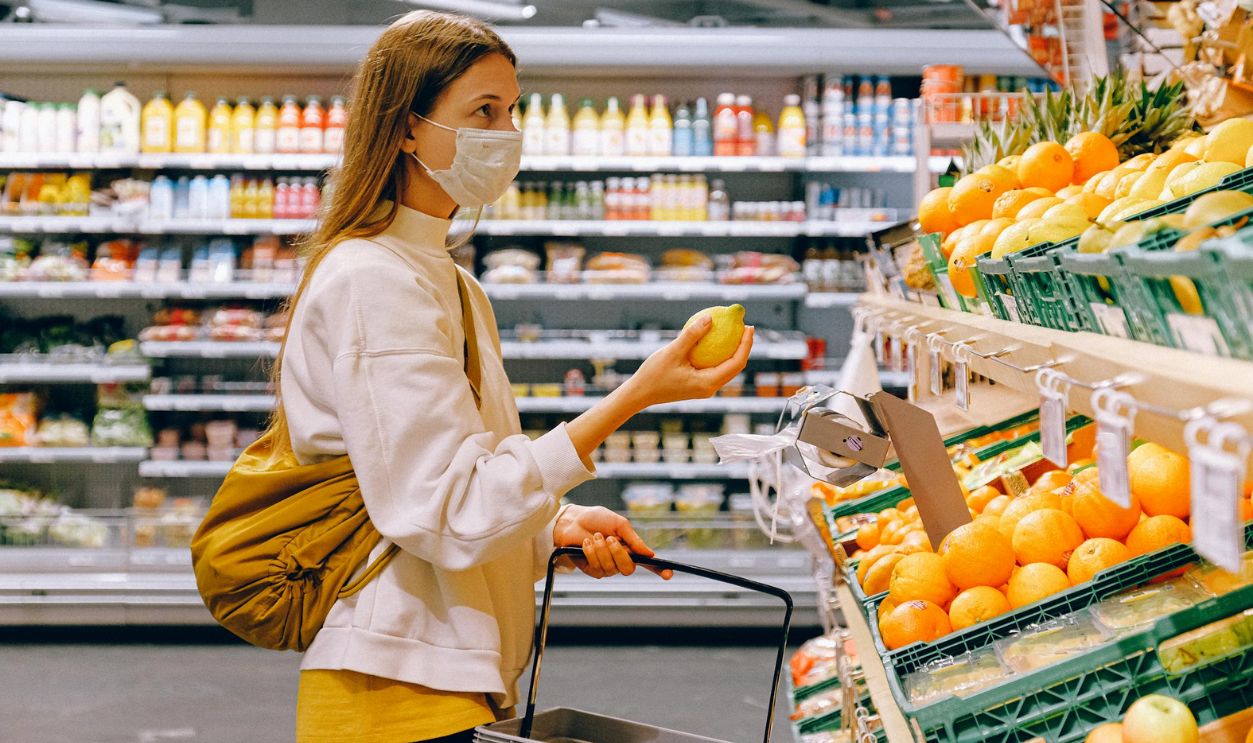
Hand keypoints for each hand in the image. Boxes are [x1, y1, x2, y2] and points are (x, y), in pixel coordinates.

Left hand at [553, 505, 672, 579]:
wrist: (573, 521)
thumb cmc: (597, 519)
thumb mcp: (619, 524)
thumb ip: (634, 539)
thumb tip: (650, 554)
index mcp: (630, 548)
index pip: (648, 563)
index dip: (660, 570)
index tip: (669, 574)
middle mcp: (620, 560)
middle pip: (629, 569)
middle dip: (618, 554)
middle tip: (610, 539)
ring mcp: (607, 567)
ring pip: (611, 569)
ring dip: (602, 551)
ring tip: (595, 537)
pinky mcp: (592, 570)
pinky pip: (597, 568)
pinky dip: (592, 553)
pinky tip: (586, 543)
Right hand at [623, 316, 753, 408]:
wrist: (640, 393)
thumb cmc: (654, 374)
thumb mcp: (673, 352)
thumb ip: (692, 335)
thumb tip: (711, 317)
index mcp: (708, 383)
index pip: (736, 363)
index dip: (746, 344)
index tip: (749, 327)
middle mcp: (710, 388)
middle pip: (735, 367)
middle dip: (744, 347)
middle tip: (745, 326)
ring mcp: (705, 388)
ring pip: (726, 368)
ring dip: (733, 350)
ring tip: (735, 331)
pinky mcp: (698, 385)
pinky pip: (714, 368)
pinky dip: (719, 354)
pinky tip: (715, 340)